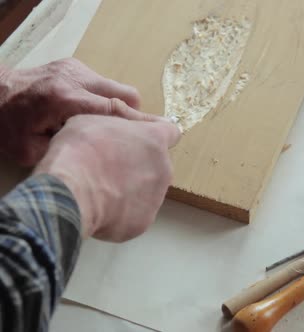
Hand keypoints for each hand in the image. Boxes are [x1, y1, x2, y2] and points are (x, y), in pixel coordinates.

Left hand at [0, 58, 161, 165]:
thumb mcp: (33, 150)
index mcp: (64, 99)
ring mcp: (75, 69)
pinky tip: (88, 116)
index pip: (116, 110)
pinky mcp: (73, 66)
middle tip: (128, 138)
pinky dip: (103, 100)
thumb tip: (108, 155)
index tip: (162, 135)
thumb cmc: (6, 127)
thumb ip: (72, 149)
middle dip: (133, 116)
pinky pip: (102, 85)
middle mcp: (74, 79)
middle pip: (125, 95)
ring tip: (103, 130)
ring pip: (116, 89)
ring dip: (116, 109)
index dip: (140, 125)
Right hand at [34, 114, 180, 241]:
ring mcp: (156, 197)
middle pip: (157, 164)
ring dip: (130, 190)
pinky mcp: (143, 222)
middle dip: (138, 165)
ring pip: (147, 191)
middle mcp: (164, 168)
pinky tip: (99, 208)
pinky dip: (120, 214)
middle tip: (110, 167)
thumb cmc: (79, 150)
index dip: (154, 134)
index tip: (141, 138)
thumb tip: (120, 129)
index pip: (170, 132)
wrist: (69, 192)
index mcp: (154, 139)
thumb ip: (116, 123)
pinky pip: (133, 215)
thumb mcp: (91, 119)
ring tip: (100, 190)